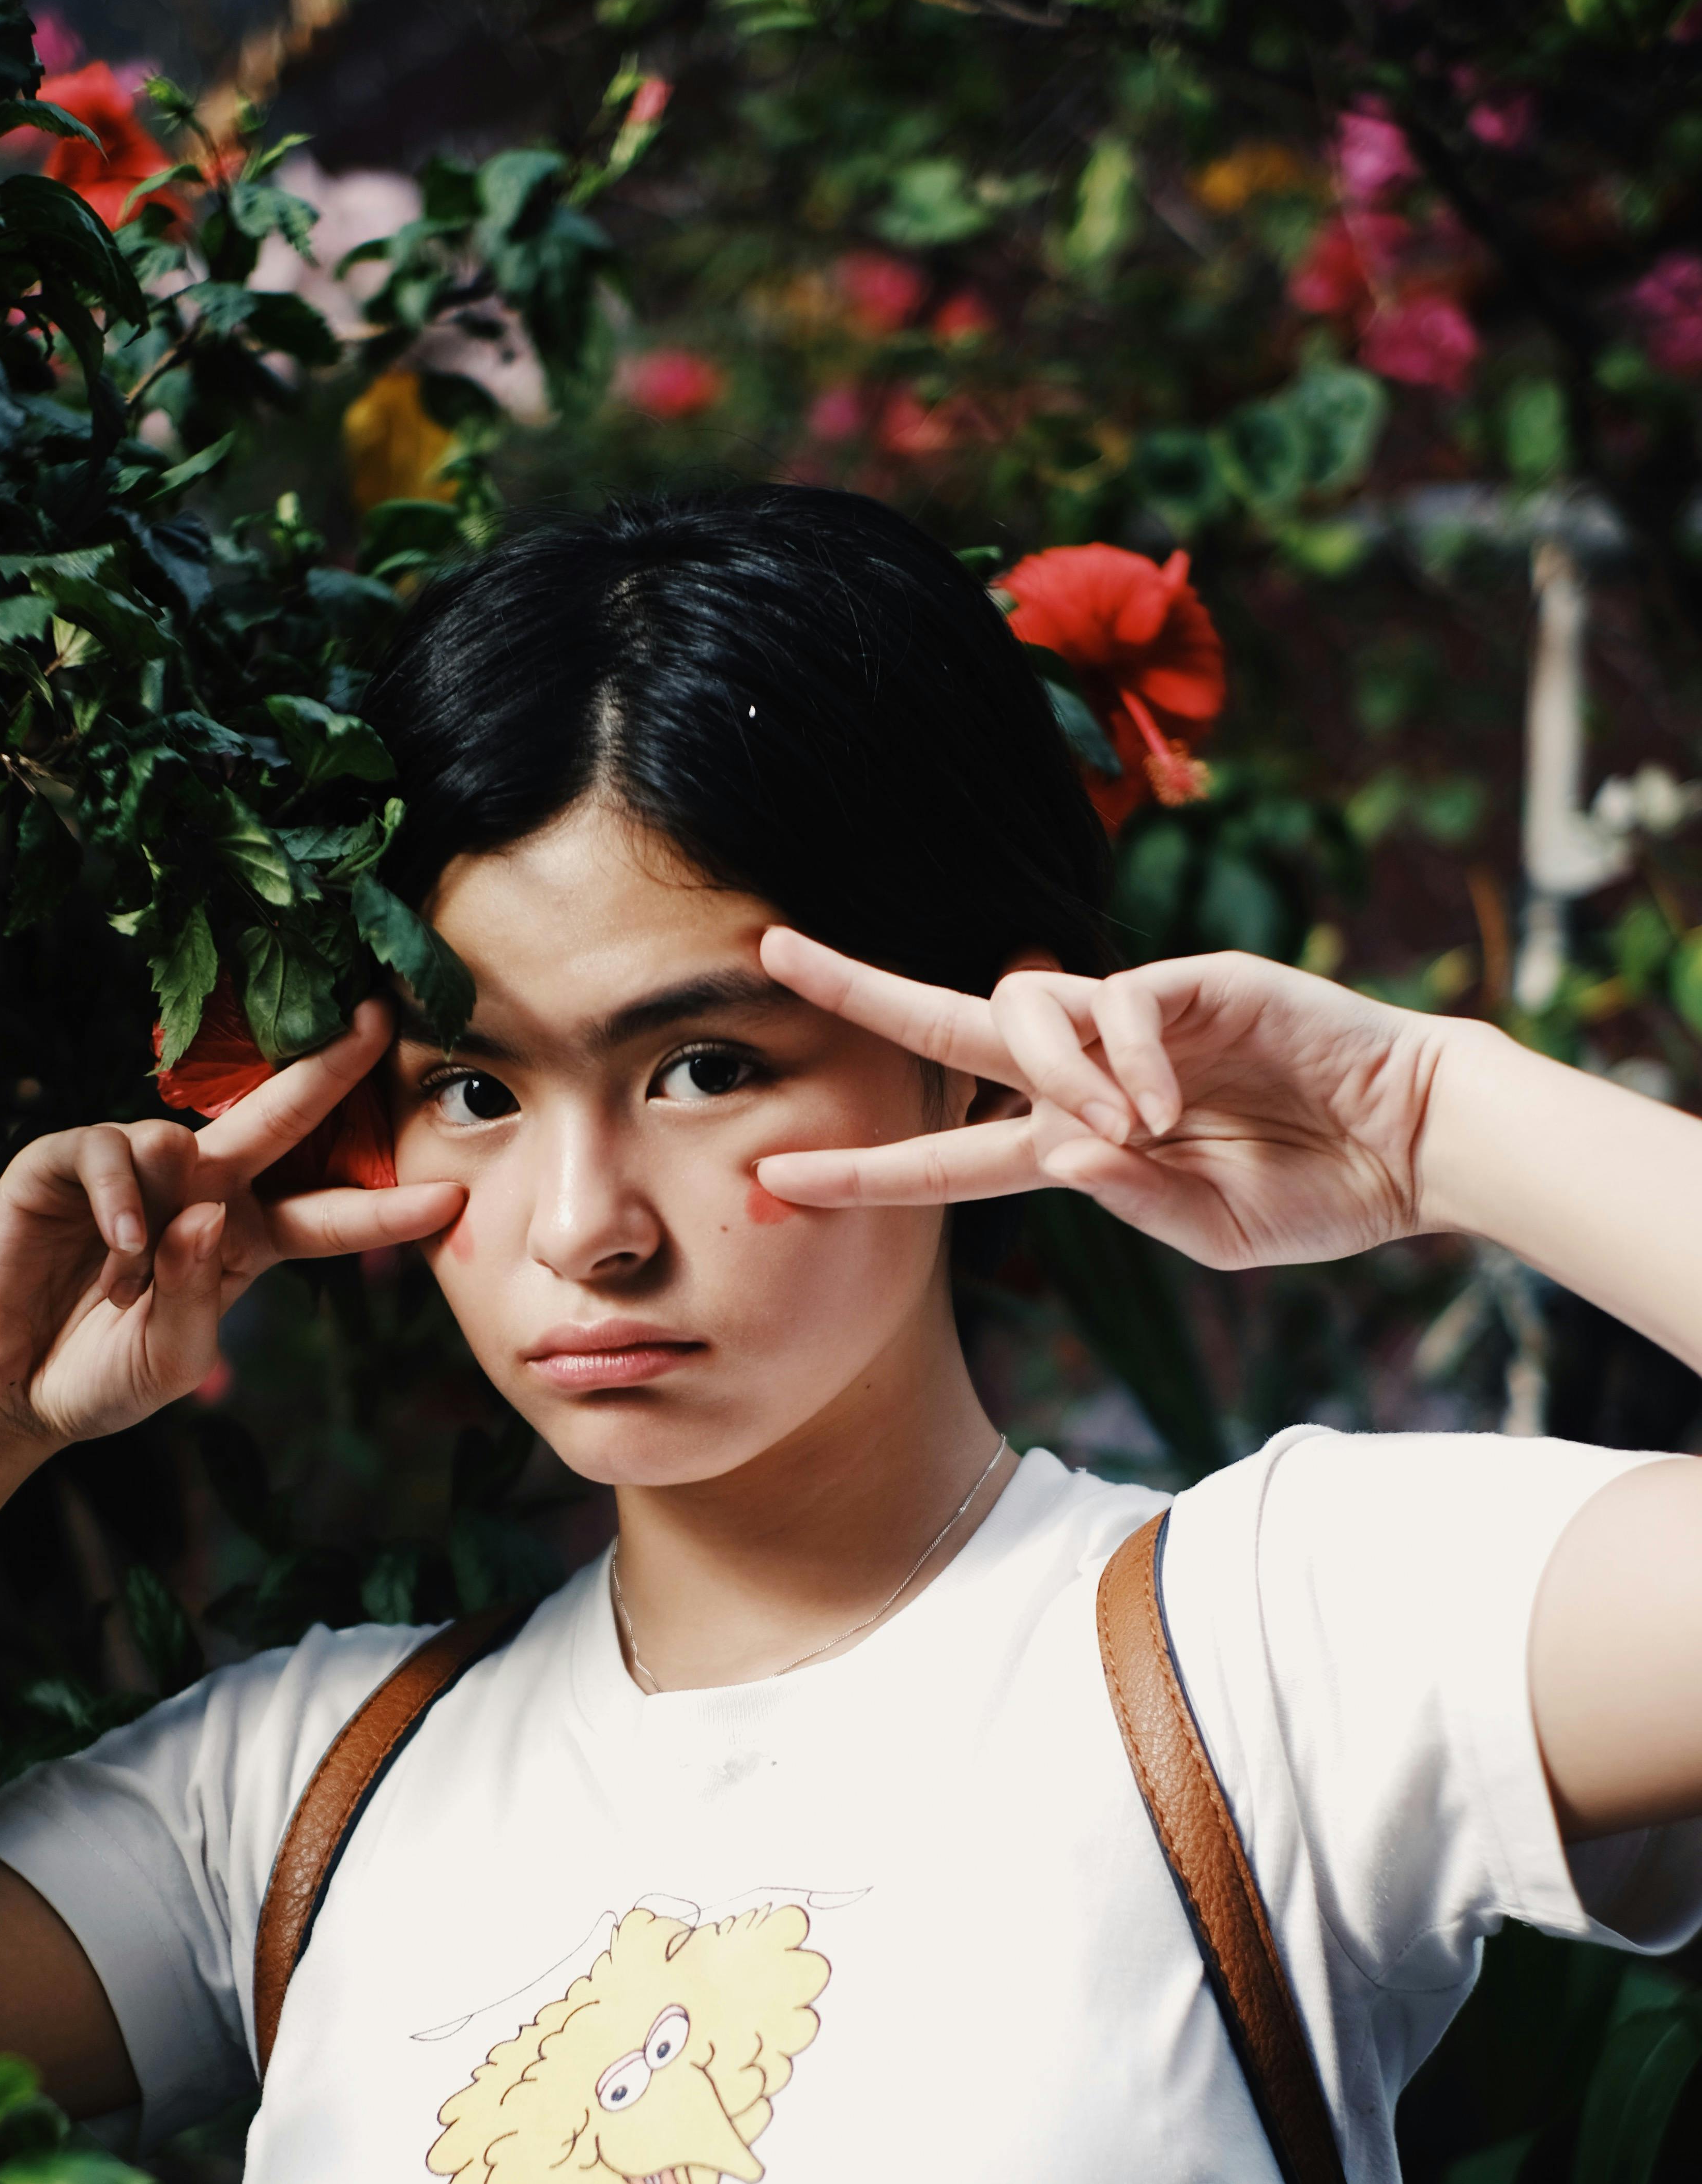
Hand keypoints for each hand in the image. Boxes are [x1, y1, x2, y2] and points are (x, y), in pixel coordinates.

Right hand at [0, 1002, 461, 1447]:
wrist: (8, 1389)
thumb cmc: (99, 1375)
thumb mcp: (171, 1357)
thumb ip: (196, 1293)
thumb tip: (203, 1212)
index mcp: (241, 1238)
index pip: (327, 1215)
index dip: (386, 1209)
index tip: (453, 1197)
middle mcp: (197, 1190)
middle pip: (279, 1119)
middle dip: (330, 1068)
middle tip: (380, 1022)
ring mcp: (131, 1171)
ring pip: (179, 1143)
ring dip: (162, 1217)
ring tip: (126, 1288)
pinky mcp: (61, 1163)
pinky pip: (106, 1151)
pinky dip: (117, 1200)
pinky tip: (112, 1252)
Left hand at [754, 931, 1451, 1272]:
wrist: (1414, 1145)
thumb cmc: (1319, 1194)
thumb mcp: (1213, 1230)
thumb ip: (1128, 1198)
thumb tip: (1052, 1151)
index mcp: (1081, 1144)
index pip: (948, 1157)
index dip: (863, 1171)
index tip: (774, 1182)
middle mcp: (1090, 1073)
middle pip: (947, 1024)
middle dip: (857, 990)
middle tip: (770, 953)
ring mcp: (1137, 1021)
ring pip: (1030, 1007)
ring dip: (1057, 1074)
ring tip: (1137, 1130)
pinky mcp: (1192, 980)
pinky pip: (1121, 1004)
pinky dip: (1129, 1061)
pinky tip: (1172, 1106)